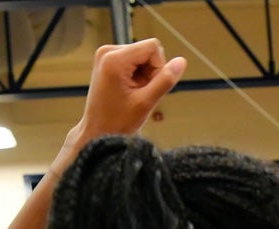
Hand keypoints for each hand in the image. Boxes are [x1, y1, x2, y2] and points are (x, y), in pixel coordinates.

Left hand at [72, 40, 186, 146]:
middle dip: (151, 72)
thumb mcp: (146, 102)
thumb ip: (165, 80)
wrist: (97, 131)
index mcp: (114, 59)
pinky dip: (137, 75)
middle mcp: (108, 51)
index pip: (152, 47)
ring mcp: (106, 55)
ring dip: (144, 75)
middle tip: (140, 93)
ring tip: (134, 93)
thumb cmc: (118, 121)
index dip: (159, 67)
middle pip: (147, 51)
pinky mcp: (107, 61)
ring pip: (142, 56)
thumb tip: (181, 61)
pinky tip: (130, 90)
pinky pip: (134, 60)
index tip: (149, 87)